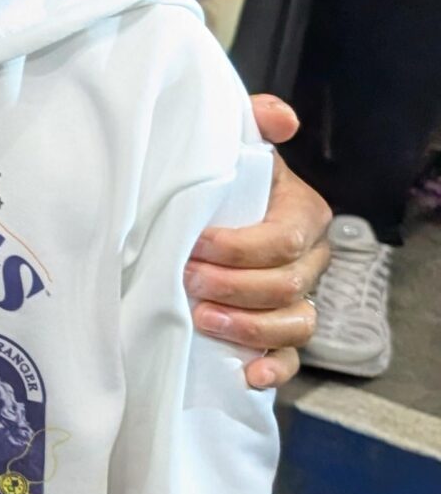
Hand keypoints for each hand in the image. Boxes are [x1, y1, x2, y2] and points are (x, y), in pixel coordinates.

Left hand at [184, 95, 331, 388]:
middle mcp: (307, 260)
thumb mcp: (229, 149)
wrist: (196, 217)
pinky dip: (270, 371)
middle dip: (234, 286)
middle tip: (187, 279)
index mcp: (301, 214)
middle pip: (286, 285)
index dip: (239, 248)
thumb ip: (252, 124)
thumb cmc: (215, 182)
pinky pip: (289, 361)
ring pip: (292, 324)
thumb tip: (280, 118)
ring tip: (202, 318)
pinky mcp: (278, 335)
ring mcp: (295, 300)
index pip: (283, 239)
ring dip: (247, 326)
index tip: (194, 245)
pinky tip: (244, 375)